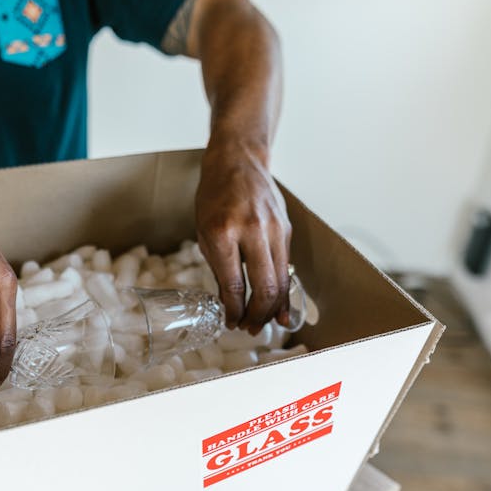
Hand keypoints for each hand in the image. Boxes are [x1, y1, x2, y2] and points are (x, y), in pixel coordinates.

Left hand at [195, 138, 291, 333]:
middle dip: (258, 315)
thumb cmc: (214, 197)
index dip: (233, 311)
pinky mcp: (286, 229)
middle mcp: (252, 231)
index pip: (233, 284)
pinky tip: (280, 306)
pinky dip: (284, 290)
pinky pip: (286, 267)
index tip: (231, 322)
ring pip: (281, 280)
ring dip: (273, 307)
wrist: (238, 161)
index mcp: (223, 233)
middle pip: (265, 287)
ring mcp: (273, 229)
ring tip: (264, 323)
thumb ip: (218, 267)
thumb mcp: (204, 232)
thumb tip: (230, 303)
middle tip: (249, 329)